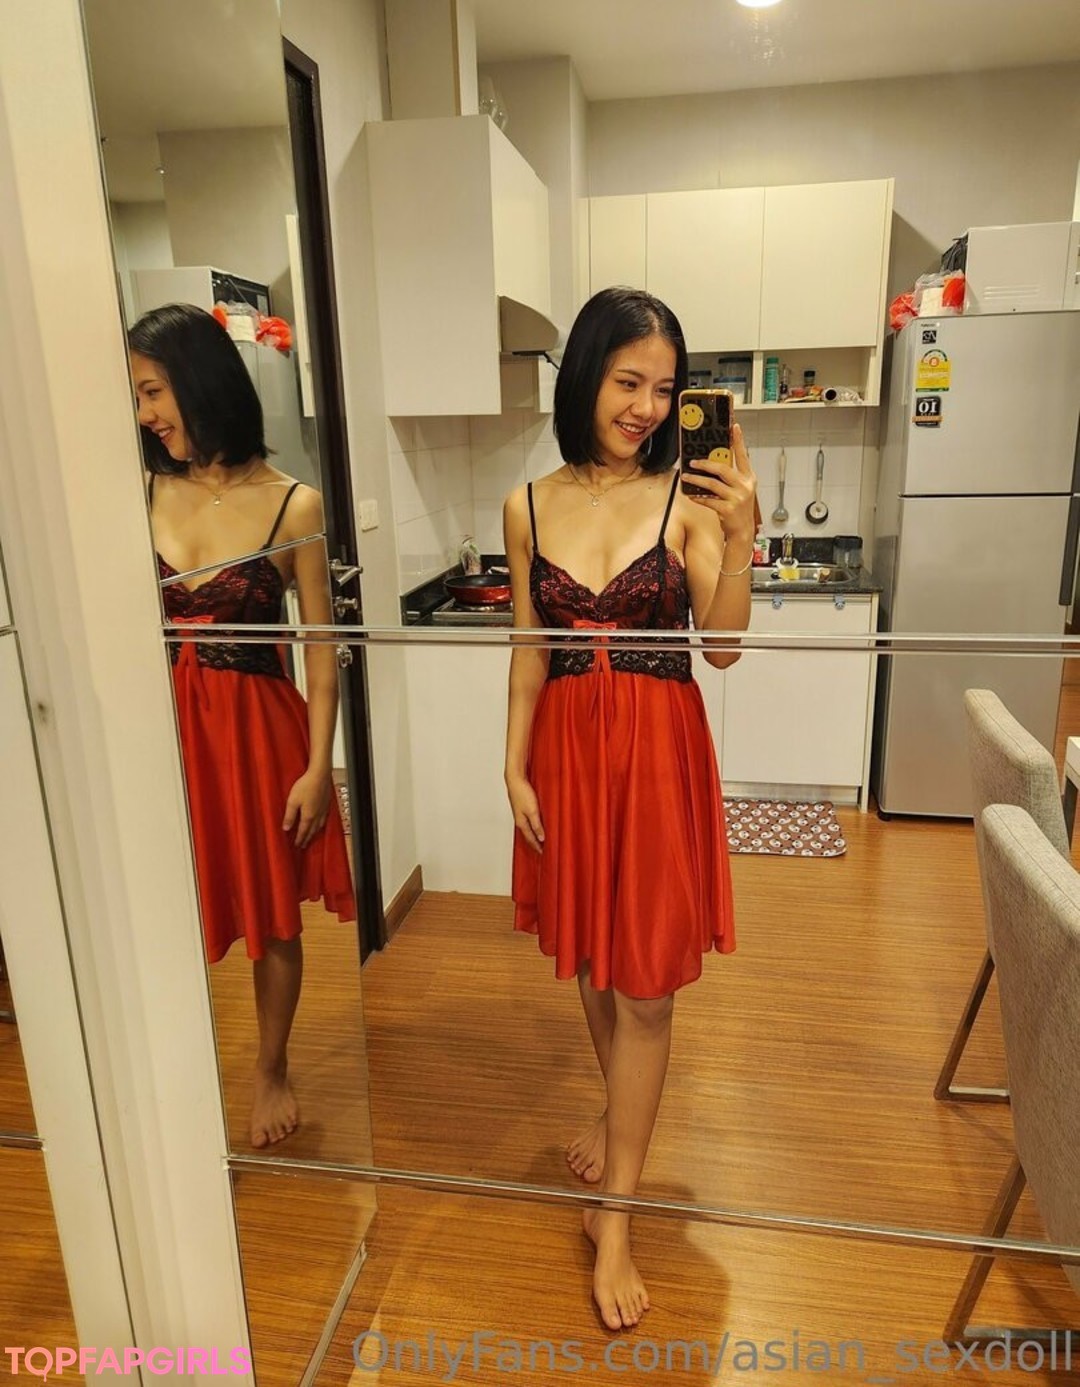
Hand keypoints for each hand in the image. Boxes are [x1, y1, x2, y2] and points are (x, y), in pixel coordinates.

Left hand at [283, 768, 332, 848]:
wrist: (320, 774)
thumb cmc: (306, 785)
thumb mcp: (292, 801)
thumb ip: (289, 816)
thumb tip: (286, 828)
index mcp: (308, 816)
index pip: (303, 831)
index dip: (300, 839)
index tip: (297, 845)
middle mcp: (317, 815)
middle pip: (312, 831)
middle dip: (307, 839)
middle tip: (304, 845)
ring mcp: (323, 810)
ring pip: (319, 826)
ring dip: (314, 833)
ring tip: (312, 837)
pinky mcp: (327, 804)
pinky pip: (324, 819)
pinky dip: (321, 825)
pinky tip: (320, 822)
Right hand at [506, 774, 544, 853]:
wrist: (515, 779)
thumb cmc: (522, 793)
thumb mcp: (532, 811)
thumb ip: (537, 825)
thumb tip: (541, 838)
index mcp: (521, 822)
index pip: (530, 838)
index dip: (537, 846)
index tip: (543, 853)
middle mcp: (520, 819)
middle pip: (528, 835)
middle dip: (535, 843)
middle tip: (542, 849)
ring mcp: (520, 813)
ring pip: (528, 828)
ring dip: (534, 834)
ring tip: (540, 840)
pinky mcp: (522, 807)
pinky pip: (528, 820)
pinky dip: (533, 826)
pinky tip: (537, 824)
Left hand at [681, 422, 757, 540]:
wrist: (742, 530)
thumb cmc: (739, 508)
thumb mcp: (740, 489)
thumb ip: (730, 477)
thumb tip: (711, 463)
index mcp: (748, 478)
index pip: (743, 455)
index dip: (739, 440)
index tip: (734, 427)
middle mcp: (745, 486)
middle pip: (722, 469)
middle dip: (705, 464)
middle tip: (693, 462)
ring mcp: (737, 497)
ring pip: (712, 484)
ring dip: (696, 479)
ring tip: (686, 476)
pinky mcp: (728, 509)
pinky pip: (708, 499)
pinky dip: (697, 496)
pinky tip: (690, 494)